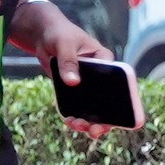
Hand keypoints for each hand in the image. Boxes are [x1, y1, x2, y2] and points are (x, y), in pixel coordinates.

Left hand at [27, 6, 115, 138]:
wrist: (43, 35)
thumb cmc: (59, 33)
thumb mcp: (64, 45)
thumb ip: (68, 62)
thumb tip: (73, 82)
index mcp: (106, 61)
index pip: (120, 83)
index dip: (122, 102)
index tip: (116, 117)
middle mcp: (100, 75)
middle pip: (109, 100)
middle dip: (104, 118)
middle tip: (95, 130)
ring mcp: (87, 83)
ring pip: (93, 106)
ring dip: (89, 119)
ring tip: (77, 126)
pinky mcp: (73, 88)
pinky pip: (77, 104)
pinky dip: (75, 115)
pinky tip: (69, 121)